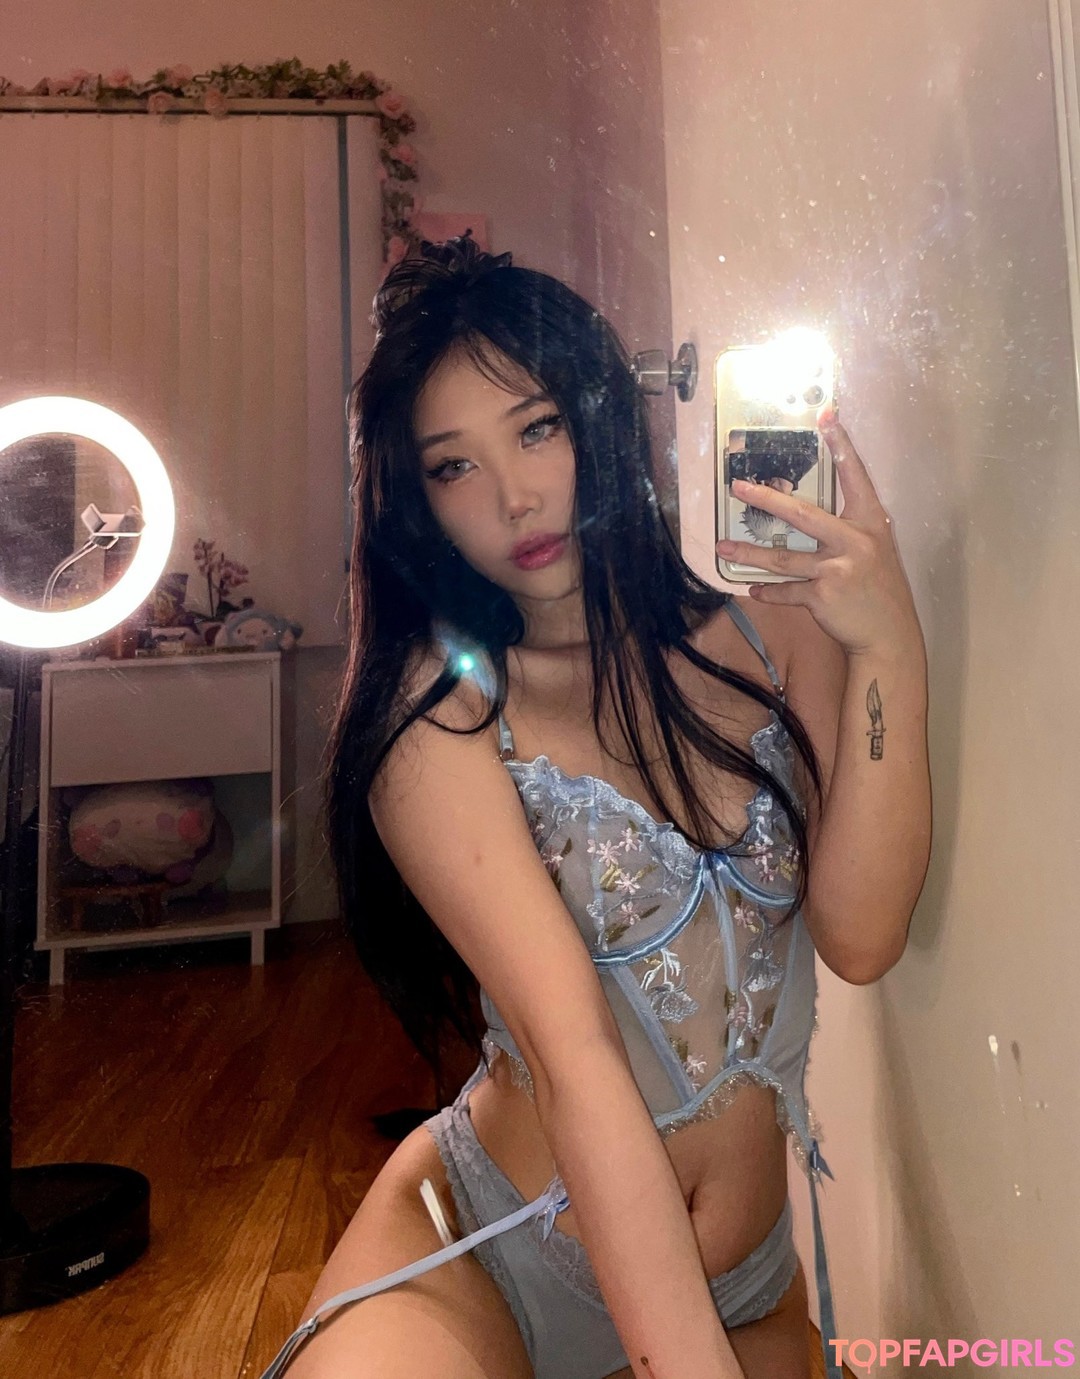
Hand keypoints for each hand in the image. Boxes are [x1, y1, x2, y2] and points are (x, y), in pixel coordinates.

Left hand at [715, 411, 921, 657]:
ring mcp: (837, 568)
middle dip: (766, 499)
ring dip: (748, 554)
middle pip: (801, 514)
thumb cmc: (879, 590)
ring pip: (782, 558)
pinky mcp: (822, 595)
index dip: (841, 445)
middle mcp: (855, 540)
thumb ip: (849, 530)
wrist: (889, 635)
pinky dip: (768, 591)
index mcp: (870, 523)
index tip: (826, 415)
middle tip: (737, 487)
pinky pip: (786, 590)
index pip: (855, 476)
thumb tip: (810, 515)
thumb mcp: (875, 551)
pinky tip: (753, 589)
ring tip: (723, 547)